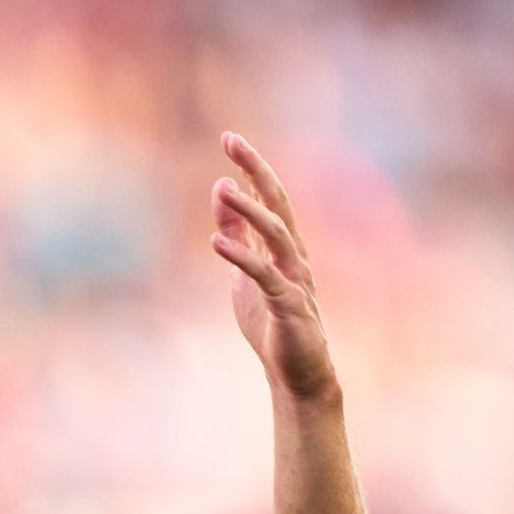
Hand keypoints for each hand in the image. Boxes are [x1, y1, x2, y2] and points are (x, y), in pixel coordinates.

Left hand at [210, 133, 335, 400]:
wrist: (297, 375)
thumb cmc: (273, 326)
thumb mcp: (245, 276)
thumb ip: (236, 237)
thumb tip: (221, 194)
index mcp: (284, 248)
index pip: (269, 198)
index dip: (251, 167)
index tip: (230, 138)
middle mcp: (293, 256)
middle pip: (277, 203)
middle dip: (255, 170)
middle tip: (232, 140)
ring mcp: (294, 278)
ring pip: (275, 233)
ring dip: (248, 209)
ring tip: (222, 186)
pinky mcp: (288, 304)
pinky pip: (264, 275)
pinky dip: (240, 257)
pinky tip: (216, 242)